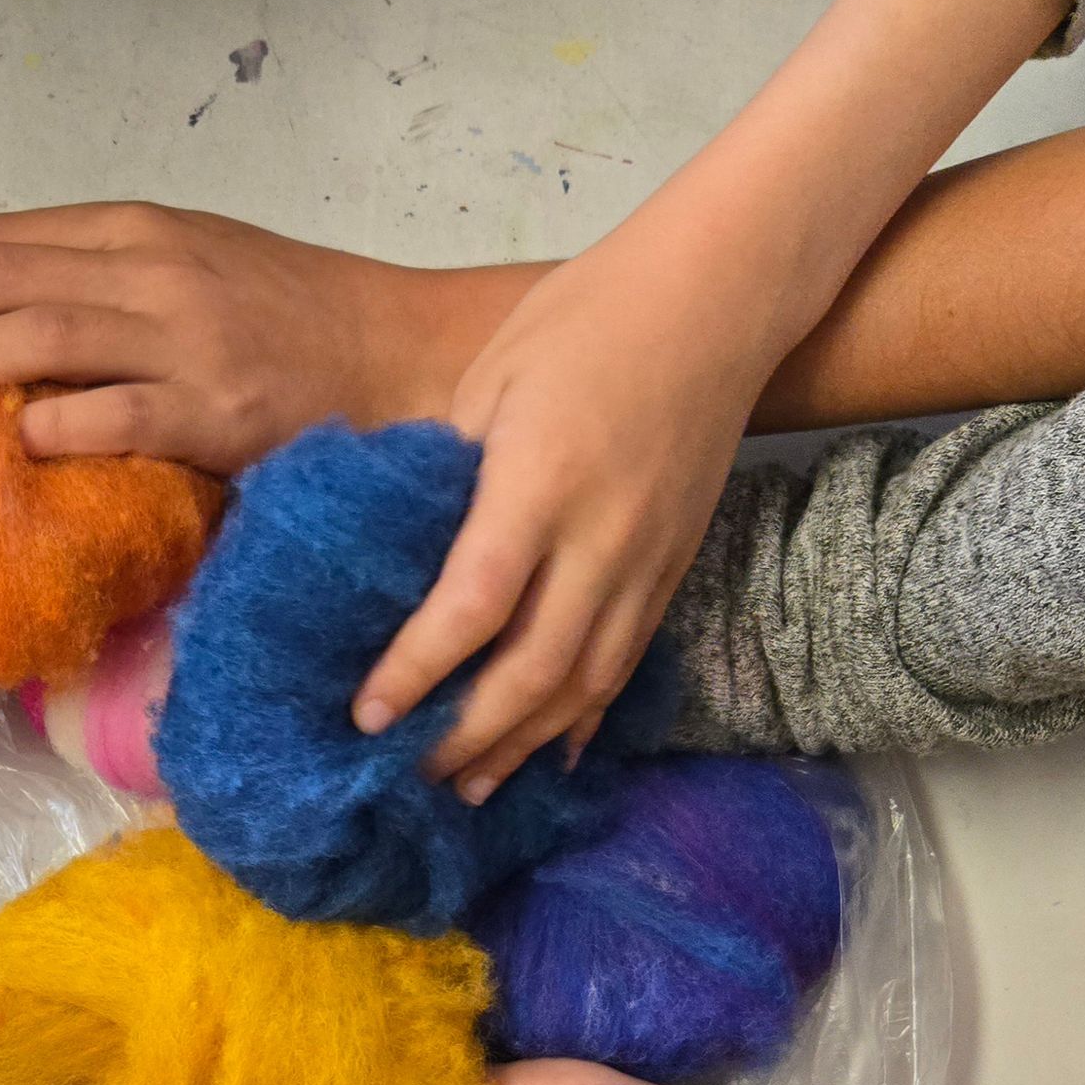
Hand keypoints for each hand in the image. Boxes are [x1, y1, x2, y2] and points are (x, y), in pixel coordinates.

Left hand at [0, 201, 474, 472]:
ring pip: (37, 334)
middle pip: (1, 278)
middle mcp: (155, 271)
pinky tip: (11, 446)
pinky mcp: (217, 411)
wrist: (403, 353)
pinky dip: (51, 427)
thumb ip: (109, 286)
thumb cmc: (295, 323)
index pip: (4, 240)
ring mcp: (186, 340)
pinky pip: (113, 415)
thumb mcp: (195, 271)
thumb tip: (2, 326)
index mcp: (142, 232)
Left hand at [353, 232, 768, 797]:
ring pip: (584, 684)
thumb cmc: (584, 318)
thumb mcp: (490, 378)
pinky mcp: (675, 568)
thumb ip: (449, 477)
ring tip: (466, 788)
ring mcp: (647, 561)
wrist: (718, 297)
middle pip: (531, 671)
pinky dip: (583, 719)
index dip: (415, 672)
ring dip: (520, 747)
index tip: (366, 716)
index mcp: (540, 483)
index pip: (471, 606)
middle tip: (404, 775)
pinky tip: (546, 756)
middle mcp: (600, 538)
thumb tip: (402, 556)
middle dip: (463, 736)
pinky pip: (625, 665)